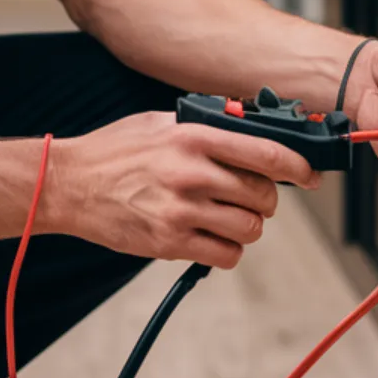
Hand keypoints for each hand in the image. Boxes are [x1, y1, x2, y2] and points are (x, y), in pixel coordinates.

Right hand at [41, 111, 321, 269]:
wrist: (68, 184)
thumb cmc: (113, 150)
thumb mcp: (159, 122)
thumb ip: (205, 124)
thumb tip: (250, 126)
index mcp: (193, 137)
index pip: (266, 153)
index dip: (298, 167)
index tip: (309, 175)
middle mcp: (191, 173)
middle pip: (263, 195)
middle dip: (266, 199)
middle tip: (252, 197)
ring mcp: (180, 211)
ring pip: (250, 229)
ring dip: (248, 226)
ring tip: (229, 217)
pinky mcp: (169, 242)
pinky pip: (225, 255)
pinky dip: (227, 249)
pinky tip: (211, 236)